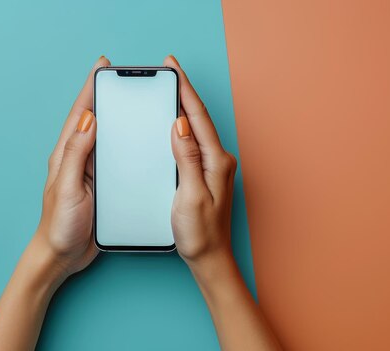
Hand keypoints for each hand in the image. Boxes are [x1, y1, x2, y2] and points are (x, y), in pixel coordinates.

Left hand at [34, 56, 110, 278]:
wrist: (63, 255)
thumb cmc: (60, 225)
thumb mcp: (67, 187)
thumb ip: (76, 153)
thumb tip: (87, 118)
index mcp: (67, 155)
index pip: (80, 114)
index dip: (90, 89)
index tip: (101, 67)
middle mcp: (78, 159)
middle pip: (94, 120)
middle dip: (105, 96)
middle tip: (120, 77)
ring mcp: (89, 171)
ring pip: (106, 137)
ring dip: (116, 118)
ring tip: (131, 101)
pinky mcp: (101, 184)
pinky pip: (114, 157)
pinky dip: (123, 144)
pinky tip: (135, 141)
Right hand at [166, 55, 237, 264]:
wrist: (210, 258)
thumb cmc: (200, 234)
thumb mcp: (189, 196)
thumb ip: (186, 159)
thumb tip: (181, 125)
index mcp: (216, 161)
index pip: (198, 118)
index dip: (185, 90)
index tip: (173, 68)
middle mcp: (218, 160)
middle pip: (199, 118)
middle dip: (184, 91)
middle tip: (171, 69)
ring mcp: (214, 167)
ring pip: (197, 128)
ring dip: (185, 106)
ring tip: (172, 87)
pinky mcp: (206, 174)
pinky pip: (194, 142)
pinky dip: (184, 126)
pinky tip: (175, 123)